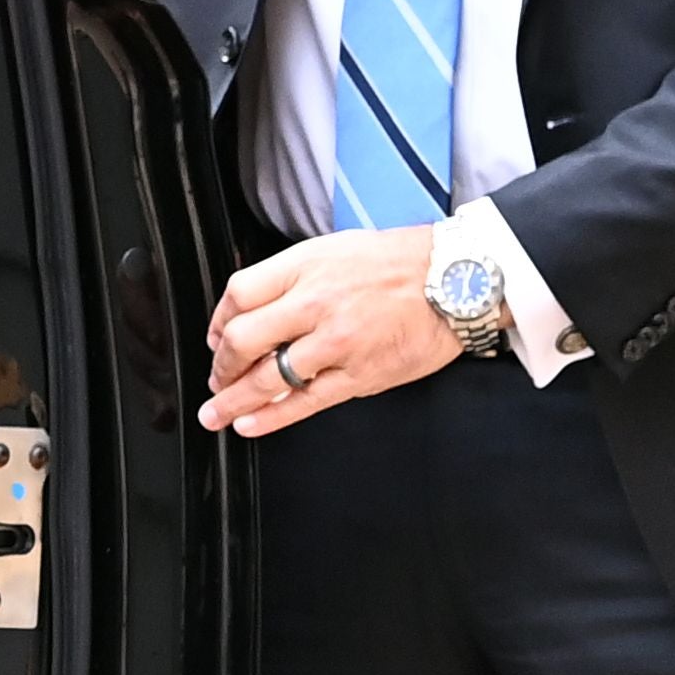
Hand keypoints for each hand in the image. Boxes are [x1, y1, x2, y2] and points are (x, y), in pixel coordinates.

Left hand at [202, 230, 465, 435]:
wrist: (458, 278)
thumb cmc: (401, 262)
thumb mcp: (336, 249)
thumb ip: (293, 277)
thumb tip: (253, 310)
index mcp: (306, 266)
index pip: (239, 294)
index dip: (217, 321)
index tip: (215, 338)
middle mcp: (315, 303)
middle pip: (242, 339)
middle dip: (221, 366)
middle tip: (216, 379)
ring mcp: (336, 342)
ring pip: (266, 378)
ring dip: (232, 401)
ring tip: (216, 414)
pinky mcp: (358, 374)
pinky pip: (303, 402)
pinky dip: (270, 417)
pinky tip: (250, 425)